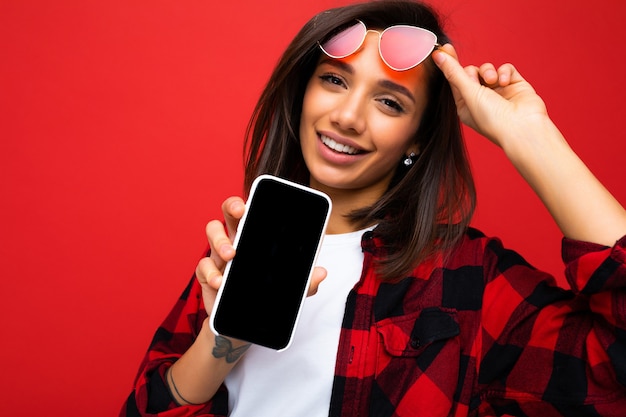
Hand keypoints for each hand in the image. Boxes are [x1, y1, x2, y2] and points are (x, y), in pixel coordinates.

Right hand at [196, 196, 327, 317]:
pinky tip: (220, 282)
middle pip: (229, 212)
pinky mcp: (208, 275)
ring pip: (213, 231)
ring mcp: (220, 256)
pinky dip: (211, 272)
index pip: (254, 212)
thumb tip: (322, 273)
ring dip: (220, 240)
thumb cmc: (267, 297)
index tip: (258, 200)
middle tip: (241, 212)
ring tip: (231, 255)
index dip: (255, 201)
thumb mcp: (290, 290)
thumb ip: (305, 281)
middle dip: (233, 206)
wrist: (245, 328)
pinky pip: (203, 265)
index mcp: (257, 238)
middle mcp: (237, 240)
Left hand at [432, 44, 548, 148]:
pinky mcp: (514, 85)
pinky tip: (506, 83)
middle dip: (474, 73)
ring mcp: (498, 91)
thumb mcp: (468, 93)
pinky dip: (505, 73)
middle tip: (479, 81)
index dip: (449, 64)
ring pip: (487, 69)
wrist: (523, 128)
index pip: (454, 80)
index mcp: (465, 105)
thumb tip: (438, 55)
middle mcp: (480, 98)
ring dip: (489, 72)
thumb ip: (454, 72)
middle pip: (470, 72)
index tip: (444, 48)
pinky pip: (505, 69)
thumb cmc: (492, 118)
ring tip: (494, 81)